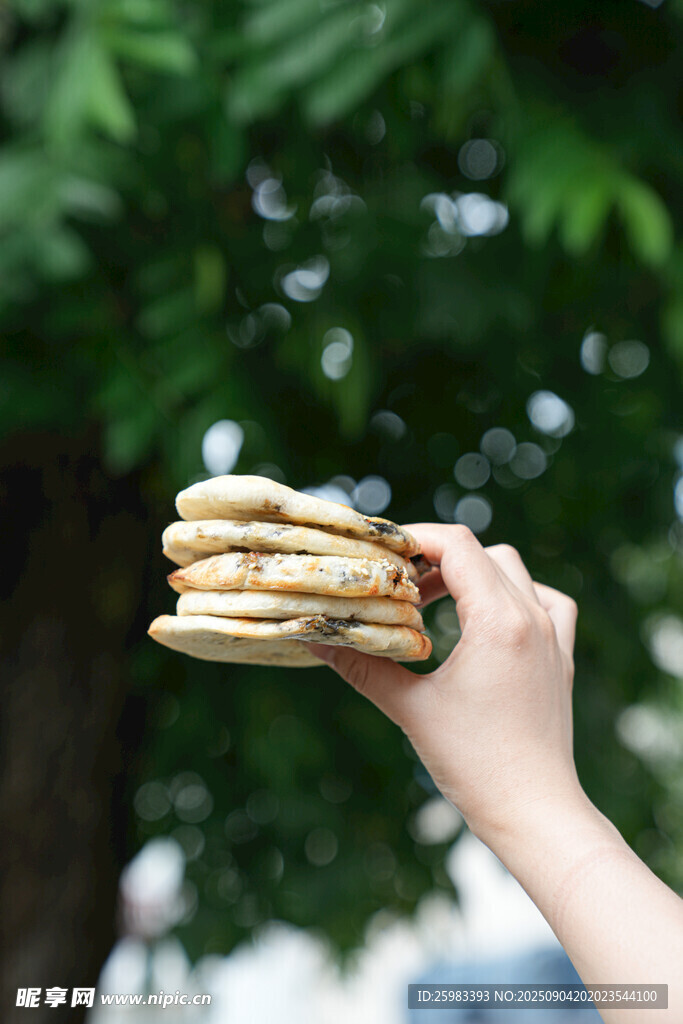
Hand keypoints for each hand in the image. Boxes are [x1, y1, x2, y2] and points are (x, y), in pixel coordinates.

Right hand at [310, 523, 582, 848]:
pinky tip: (488, 620)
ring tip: (433, 603)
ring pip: (514, 571)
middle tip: (398, 586)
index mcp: (500, 621)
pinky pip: (545, 601)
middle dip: (436, 557)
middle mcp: (533, 618)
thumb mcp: (411, 710)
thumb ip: (362, 666)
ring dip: (473, 574)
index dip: (415, 538)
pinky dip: (514, 596)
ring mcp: (554, 636)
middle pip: (483, 552)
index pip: (458, 546)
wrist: (536, 814)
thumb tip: (316, 638)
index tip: (381, 554)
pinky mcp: (562, 658)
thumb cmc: (475, 765)